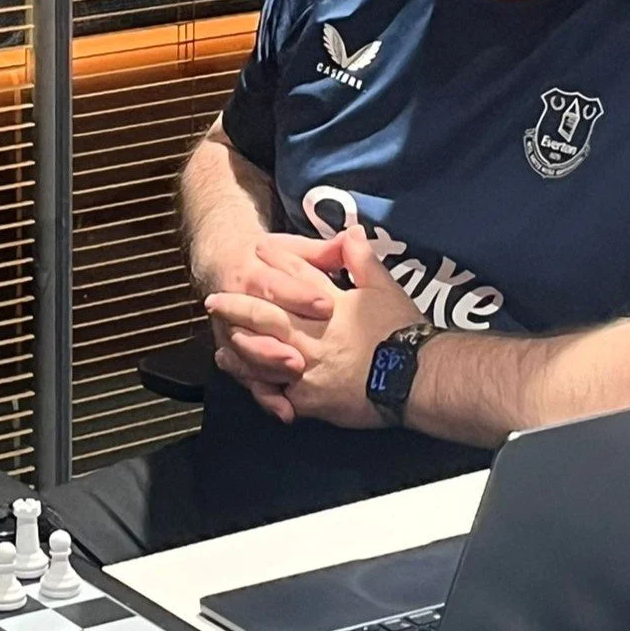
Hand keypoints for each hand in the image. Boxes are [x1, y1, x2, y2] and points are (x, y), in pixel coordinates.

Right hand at [198, 233, 341, 420]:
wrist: (222, 264)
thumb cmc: (267, 261)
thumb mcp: (293, 248)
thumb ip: (322, 250)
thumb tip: (353, 235)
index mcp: (254, 273)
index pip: (276, 284)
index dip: (299, 295)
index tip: (326, 305)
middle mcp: (240, 302)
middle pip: (256, 323)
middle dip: (276, 343)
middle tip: (301, 360)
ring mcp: (236, 333)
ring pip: (246, 354)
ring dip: (267, 368)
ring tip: (291, 378)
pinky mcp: (240, 358)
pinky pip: (249, 380)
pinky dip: (266, 397)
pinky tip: (286, 412)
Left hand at [206, 228, 423, 427]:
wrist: (416, 378)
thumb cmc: (401, 332)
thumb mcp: (385, 288)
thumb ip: (362, 260)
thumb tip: (351, 231)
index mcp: (328, 304)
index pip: (296, 277)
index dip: (276, 261)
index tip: (257, 249)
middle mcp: (311, 334)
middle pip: (266, 315)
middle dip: (237, 305)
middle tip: (213, 299)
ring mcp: (306, 367)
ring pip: (262, 353)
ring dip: (239, 344)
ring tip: (220, 340)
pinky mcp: (310, 398)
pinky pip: (277, 391)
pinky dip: (259, 385)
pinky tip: (245, 379)